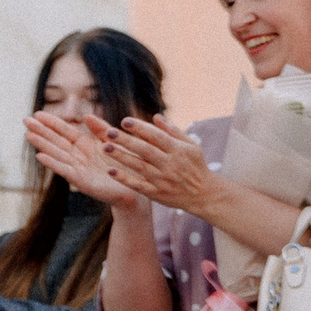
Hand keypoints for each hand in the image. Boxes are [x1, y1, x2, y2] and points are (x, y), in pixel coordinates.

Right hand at [22, 112, 140, 209]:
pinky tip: (40, 156)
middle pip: (56, 141)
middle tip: (25, 120)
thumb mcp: (114, 143)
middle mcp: (78, 156)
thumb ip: (101, 129)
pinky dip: (52, 164)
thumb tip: (86, 115)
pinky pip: (64, 170)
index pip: (65, 131)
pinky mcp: (81, 181)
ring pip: (57, 154)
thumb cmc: (125, 167)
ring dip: (42, 145)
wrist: (136, 190)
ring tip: (28, 135)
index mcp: (86, 145)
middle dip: (41, 131)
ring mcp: (78, 168)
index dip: (52, 122)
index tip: (37, 113)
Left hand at [88, 114, 216, 215]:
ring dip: (121, 157)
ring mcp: (163, 180)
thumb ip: (173, 131)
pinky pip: (138, 185)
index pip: (158, 137)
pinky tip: (110, 171)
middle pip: (145, 150)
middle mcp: (170, 164)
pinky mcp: (157, 193)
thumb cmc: (196, 165)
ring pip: (139, 166)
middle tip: (108, 132)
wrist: (205, 195)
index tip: (125, 121)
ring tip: (105, 147)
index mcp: (179, 150)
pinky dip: (124, 178)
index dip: (141, 128)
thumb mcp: (191, 146)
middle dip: (126, 141)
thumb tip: (155, 116)